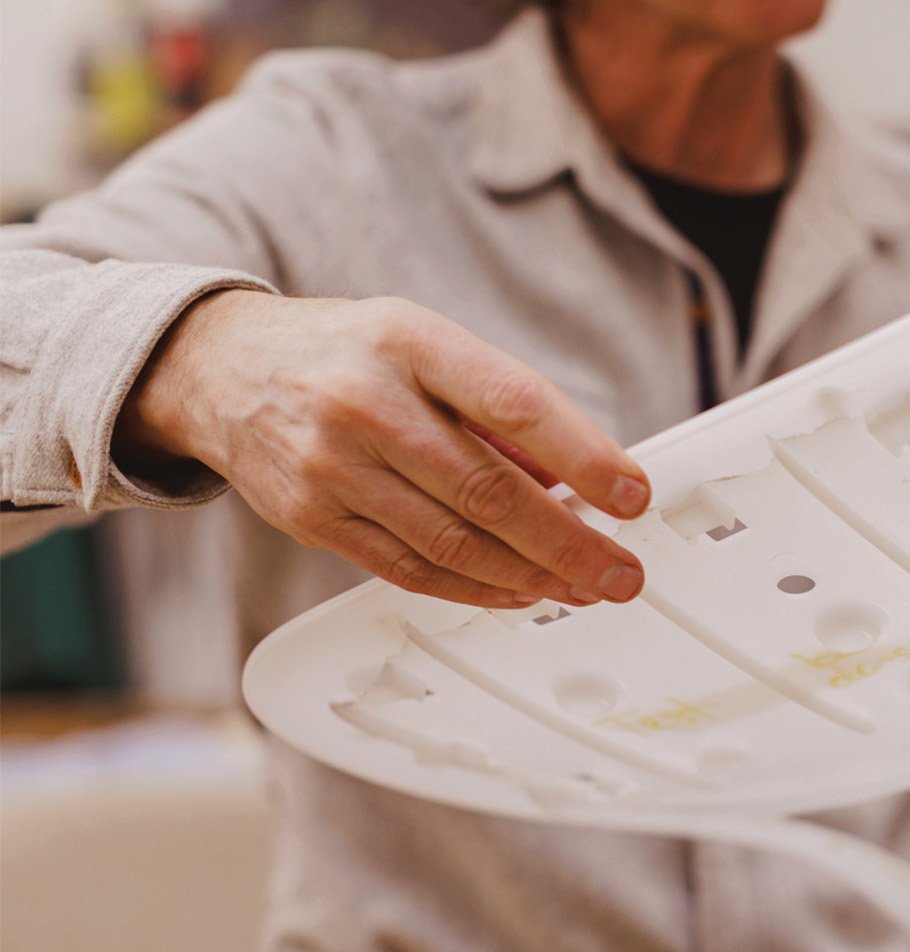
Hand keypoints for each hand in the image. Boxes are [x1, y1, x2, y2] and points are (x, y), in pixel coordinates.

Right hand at [114, 289, 651, 608]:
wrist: (219, 368)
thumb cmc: (345, 354)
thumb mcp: (424, 344)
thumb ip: (497, 406)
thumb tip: (580, 475)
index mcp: (409, 342)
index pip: (514, 404)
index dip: (583, 457)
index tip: (631, 494)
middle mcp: (365, 402)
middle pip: (488, 491)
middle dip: (569, 543)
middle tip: (621, 572)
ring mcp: (332, 466)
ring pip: (454, 542)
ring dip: (532, 577)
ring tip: (583, 588)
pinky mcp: (312, 519)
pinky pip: (409, 570)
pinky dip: (475, 589)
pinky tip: (519, 592)